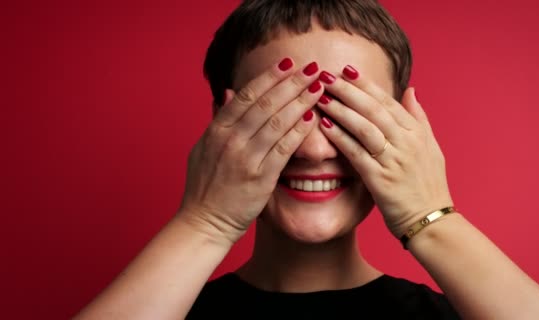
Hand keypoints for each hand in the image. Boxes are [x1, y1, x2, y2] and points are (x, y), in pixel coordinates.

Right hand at [178, 59, 322, 244]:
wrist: (203, 222)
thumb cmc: (205, 186)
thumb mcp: (203, 148)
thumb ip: (218, 120)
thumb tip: (226, 93)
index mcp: (217, 131)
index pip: (246, 95)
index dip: (269, 77)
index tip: (287, 63)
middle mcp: (230, 140)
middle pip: (265, 104)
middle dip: (291, 83)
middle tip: (311, 68)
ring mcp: (245, 159)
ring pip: (277, 122)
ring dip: (300, 101)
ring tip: (318, 87)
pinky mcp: (260, 178)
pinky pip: (283, 149)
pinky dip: (298, 132)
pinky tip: (312, 118)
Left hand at [316, 66, 452, 237]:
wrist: (432, 221)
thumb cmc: (429, 185)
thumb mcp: (431, 147)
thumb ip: (418, 117)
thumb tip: (410, 89)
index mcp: (417, 133)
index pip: (387, 101)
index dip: (365, 84)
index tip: (346, 70)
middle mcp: (407, 143)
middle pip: (374, 109)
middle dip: (348, 90)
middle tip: (326, 76)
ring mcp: (394, 161)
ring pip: (364, 127)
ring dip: (341, 110)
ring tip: (320, 97)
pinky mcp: (380, 180)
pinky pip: (357, 154)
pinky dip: (340, 138)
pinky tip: (324, 126)